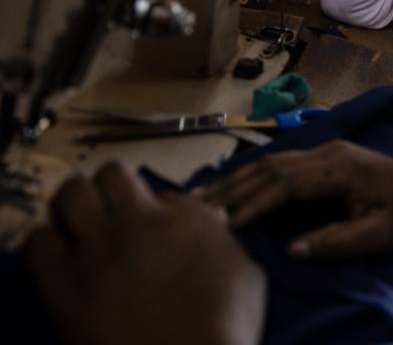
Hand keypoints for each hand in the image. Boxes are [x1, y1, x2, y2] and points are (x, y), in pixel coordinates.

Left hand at [24, 163, 265, 344]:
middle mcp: (137, 224)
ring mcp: (98, 251)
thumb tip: (208, 221)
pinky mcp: (65, 286)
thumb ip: (218, 238)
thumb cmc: (227, 326)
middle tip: (107, 207)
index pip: (158, 190)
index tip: (152, 222)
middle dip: (106, 187)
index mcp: (184, 218)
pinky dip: (47, 244)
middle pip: (107, 176)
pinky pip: (39, 245)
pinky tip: (59, 258)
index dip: (153, 205)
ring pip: (69, 197)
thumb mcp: (244, 271)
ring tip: (77, 224)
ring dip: (73, 207)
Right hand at [197, 140, 392, 259]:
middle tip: (194, 208)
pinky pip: (284, 163)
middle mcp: (331, 152)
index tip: (226, 224)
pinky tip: (233, 186)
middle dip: (233, 188)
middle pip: (272, 167)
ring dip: (238, 178)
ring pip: (274, 161)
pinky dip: (254, 175)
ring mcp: (329, 151)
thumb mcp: (380, 236)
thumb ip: (338, 242)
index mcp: (342, 169)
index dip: (254, 203)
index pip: (286, 183)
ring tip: (202, 196)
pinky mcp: (329, 157)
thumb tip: (292, 250)